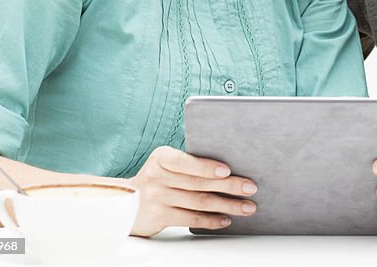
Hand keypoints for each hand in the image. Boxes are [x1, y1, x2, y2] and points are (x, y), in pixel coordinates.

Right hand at [128, 146, 258, 236]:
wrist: (126, 201)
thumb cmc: (158, 179)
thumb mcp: (166, 165)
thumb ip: (189, 164)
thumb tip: (230, 170)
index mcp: (162, 158)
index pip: (185, 161)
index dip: (207, 167)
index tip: (227, 170)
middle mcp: (157, 177)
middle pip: (199, 183)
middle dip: (229, 186)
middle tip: (250, 188)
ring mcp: (156, 199)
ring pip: (199, 202)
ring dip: (227, 205)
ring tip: (247, 207)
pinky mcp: (158, 217)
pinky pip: (190, 219)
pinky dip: (211, 220)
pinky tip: (226, 219)